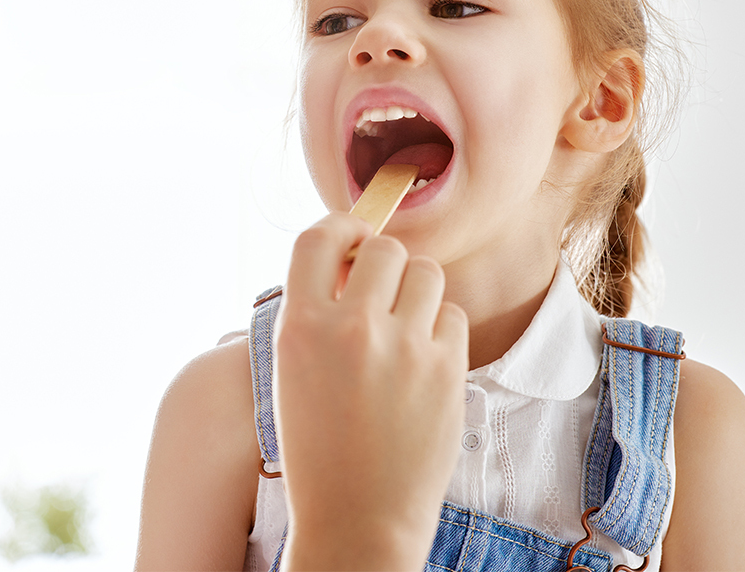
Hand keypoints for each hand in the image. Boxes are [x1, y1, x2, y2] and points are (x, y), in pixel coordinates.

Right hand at [274, 213, 468, 571]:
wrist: (358, 518)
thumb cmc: (319, 446)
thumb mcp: (292, 371)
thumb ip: (315, 311)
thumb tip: (351, 256)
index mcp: (300, 327)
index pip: (319, 236)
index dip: (340, 226)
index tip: (351, 236)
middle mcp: (351, 328)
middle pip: (383, 247)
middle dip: (383, 263)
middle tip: (380, 293)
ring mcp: (404, 348)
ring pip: (425, 272)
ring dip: (415, 290)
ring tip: (404, 327)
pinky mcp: (447, 369)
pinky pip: (452, 314)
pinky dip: (440, 329)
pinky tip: (423, 361)